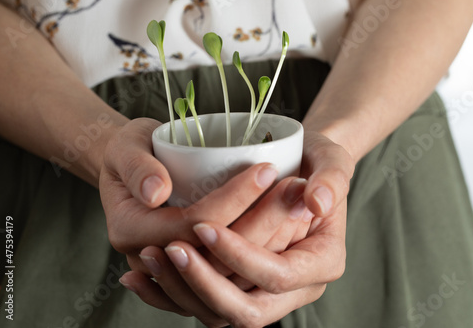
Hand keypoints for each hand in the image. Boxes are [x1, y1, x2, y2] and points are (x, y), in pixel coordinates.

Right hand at [99, 118, 289, 274]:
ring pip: (227, 269)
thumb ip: (137, 165)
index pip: (193, 223)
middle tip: (295, 187)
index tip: (266, 169)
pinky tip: (288, 226)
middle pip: (216, 252)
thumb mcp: (127, 144)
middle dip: (261, 221)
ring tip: (298, 203)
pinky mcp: (190, 266)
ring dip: (267, 238)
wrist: (131, 166)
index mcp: (131, 230)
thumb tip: (156, 191)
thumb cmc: (131, 149)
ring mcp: (171, 267)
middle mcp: (149, 257)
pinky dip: (259, 251)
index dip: (232, 200)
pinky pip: (228, 272)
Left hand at [120, 131, 354, 326]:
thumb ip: (332, 178)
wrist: (302, 172)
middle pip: (246, 309)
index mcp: (322, 262)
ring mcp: (266, 292)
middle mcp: (296, 288)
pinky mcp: (240, 286)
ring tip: (149, 257)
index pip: (277, 274)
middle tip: (170, 248)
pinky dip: (170, 295)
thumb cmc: (315, 162)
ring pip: (219, 314)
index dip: (240, 255)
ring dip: (181, 292)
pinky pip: (204, 304)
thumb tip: (317, 201)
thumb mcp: (330, 160)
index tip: (204, 225)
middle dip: (205, 282)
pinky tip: (139, 277)